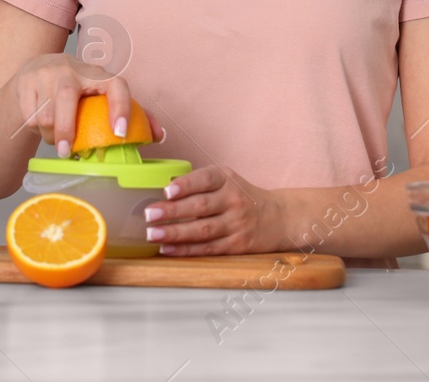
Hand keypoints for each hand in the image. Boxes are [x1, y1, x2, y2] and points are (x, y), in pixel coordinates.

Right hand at [11, 53, 162, 157]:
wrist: (36, 68)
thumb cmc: (77, 88)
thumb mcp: (100, 94)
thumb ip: (131, 113)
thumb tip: (159, 136)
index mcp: (97, 73)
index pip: (116, 84)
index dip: (121, 107)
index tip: (121, 133)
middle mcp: (71, 69)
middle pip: (67, 98)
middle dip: (67, 129)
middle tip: (67, 152)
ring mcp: (45, 74)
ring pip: (46, 114)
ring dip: (52, 135)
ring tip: (57, 139)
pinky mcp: (25, 83)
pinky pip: (30, 117)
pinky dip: (37, 130)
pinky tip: (42, 126)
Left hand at [144, 166, 290, 255]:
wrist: (279, 217)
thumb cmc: (240, 196)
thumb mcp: (225, 180)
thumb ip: (199, 184)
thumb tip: (162, 193)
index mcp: (226, 179)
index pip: (205, 179)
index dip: (185, 185)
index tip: (167, 191)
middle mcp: (233, 200)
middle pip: (200, 206)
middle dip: (172, 211)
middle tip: (149, 215)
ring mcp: (237, 224)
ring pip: (203, 230)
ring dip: (175, 233)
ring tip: (152, 234)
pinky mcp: (237, 245)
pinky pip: (208, 248)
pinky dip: (186, 250)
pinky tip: (168, 248)